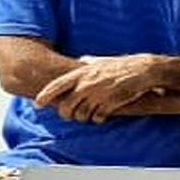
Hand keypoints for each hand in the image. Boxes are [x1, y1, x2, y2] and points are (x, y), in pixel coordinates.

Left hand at [35, 55, 159, 122]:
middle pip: (66, 107)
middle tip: (70, 115)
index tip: (37, 104)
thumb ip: (86, 63)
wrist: (142, 71)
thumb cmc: (120, 66)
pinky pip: (97, 118)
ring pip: (81, 115)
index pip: (56, 86)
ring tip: (88, 114)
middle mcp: (87, 85)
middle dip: (66, 114)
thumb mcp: (100, 61)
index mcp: (81, 74)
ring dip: (83, 117)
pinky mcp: (110, 104)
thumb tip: (78, 61)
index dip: (44, 96)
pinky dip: (97, 119)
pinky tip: (101, 115)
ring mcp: (98, 96)